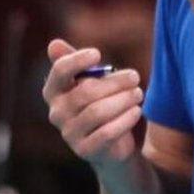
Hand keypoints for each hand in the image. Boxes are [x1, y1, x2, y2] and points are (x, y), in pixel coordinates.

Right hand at [42, 38, 143, 168]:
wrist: (111, 144)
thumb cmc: (100, 103)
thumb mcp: (91, 81)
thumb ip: (77, 63)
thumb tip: (54, 43)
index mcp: (54, 91)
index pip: (60, 71)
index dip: (77, 61)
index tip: (98, 54)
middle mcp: (56, 113)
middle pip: (86, 91)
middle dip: (115, 82)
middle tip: (135, 77)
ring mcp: (69, 133)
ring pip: (98, 112)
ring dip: (123, 100)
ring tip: (138, 94)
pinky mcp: (84, 150)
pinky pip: (107, 132)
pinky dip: (125, 119)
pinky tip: (136, 111)